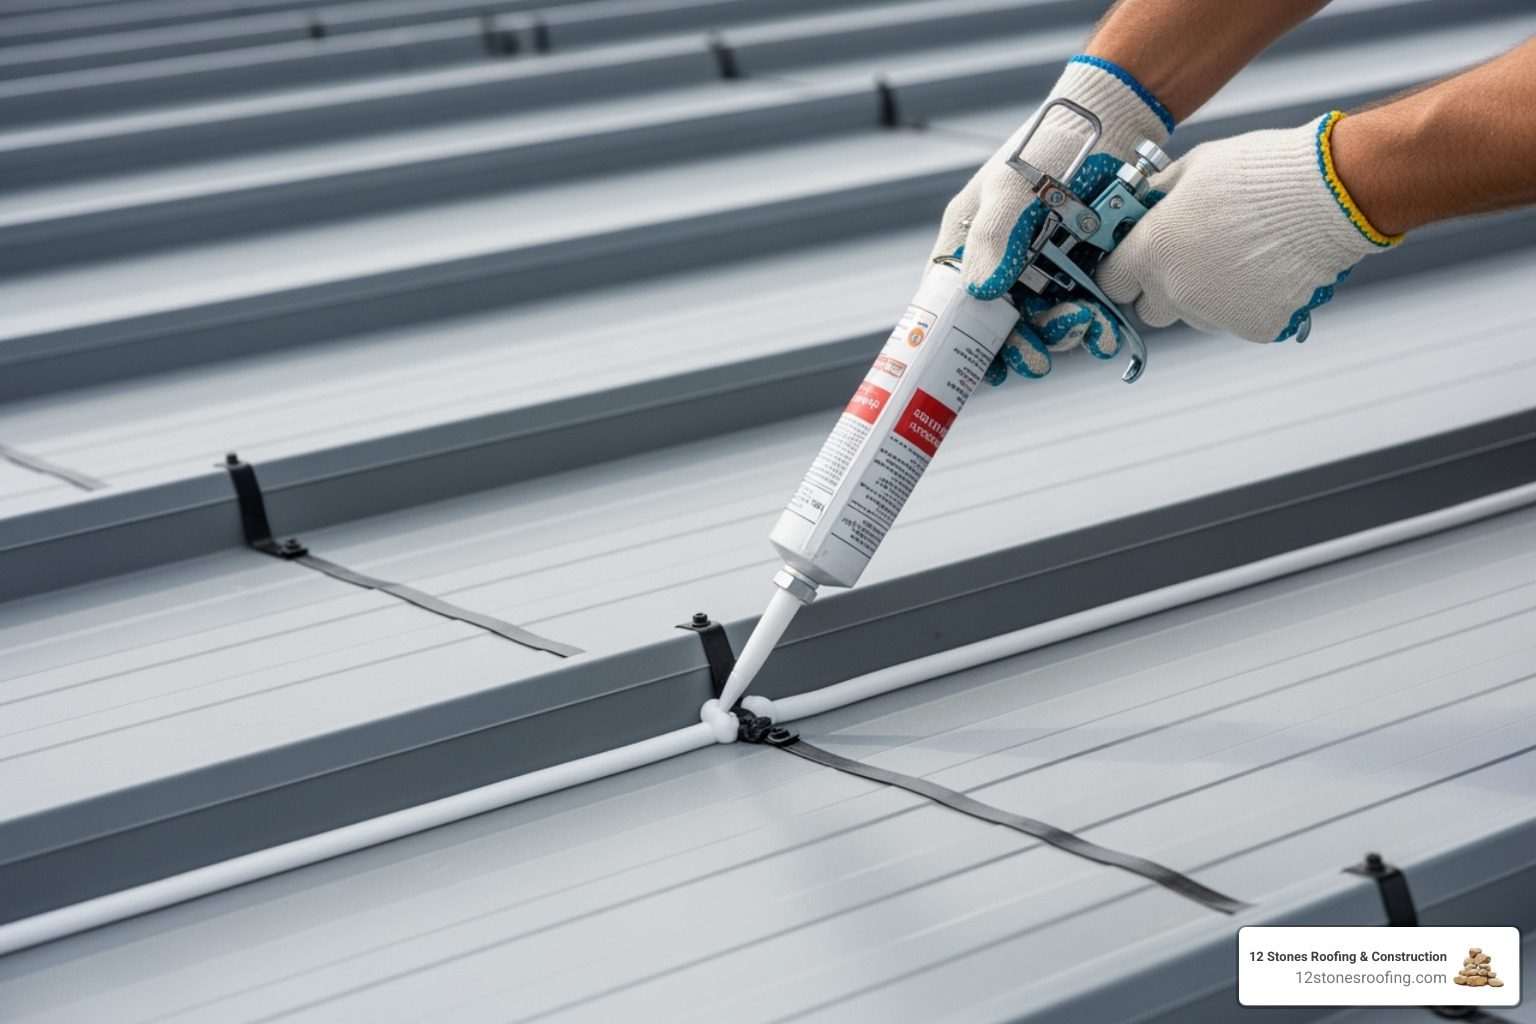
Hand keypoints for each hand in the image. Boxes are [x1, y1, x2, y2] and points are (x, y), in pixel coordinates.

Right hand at [928, 56, 1172, 382]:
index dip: (956, 341)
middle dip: (1018, 346)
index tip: (978, 369)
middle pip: (998, 322)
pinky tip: (1103, 328)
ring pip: (1041, 320)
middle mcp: (1001, 259)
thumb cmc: (1049, 142)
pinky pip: (1079, 307)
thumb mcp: (1011, 186)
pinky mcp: (1080, 268)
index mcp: (969, 240)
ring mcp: (1042, 266)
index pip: (948, 302)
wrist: (1114, 119)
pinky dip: (1090, 322)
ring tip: (1084, 328)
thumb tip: (982, 293)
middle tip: (1038, 362)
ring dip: (1060, 334)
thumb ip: (994, 239)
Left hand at [1096, 112, 1401, 343]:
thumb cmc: (1261, 173)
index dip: (1123, 269)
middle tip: (1191, 257)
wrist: (1329, 194)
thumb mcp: (1193, 167)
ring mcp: (1215, 314)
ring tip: (1239, 255)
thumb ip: (1157, 195)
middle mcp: (1176, 290)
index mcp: (1152, 250)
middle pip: (1149, 309)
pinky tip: (1267, 269)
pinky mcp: (1253, 327)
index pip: (1111, 281)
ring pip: (1194, 315)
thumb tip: (1138, 205)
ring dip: (1205, 295)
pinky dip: (1247, 302)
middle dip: (1160, 288)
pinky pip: (1236, 320)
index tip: (1134, 259)